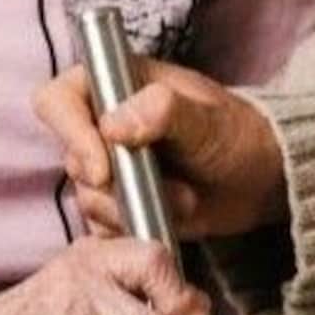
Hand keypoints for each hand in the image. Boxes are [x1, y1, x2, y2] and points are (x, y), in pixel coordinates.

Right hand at [32, 59, 289, 238]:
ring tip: (184, 200)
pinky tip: (171, 220)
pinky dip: (135, 231)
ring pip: (88, 199)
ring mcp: (108, 166)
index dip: (70, 133)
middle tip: (172, 189)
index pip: (58, 100)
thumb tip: (113, 124)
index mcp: (117, 83)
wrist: (257, 179)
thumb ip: (164, 111)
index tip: (102, 168)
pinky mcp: (117, 204)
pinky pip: (102, 228)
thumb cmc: (236, 134)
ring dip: (137, 209)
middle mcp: (103, 122)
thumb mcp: (207, 120)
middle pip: (73, 159)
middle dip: (120, 185)